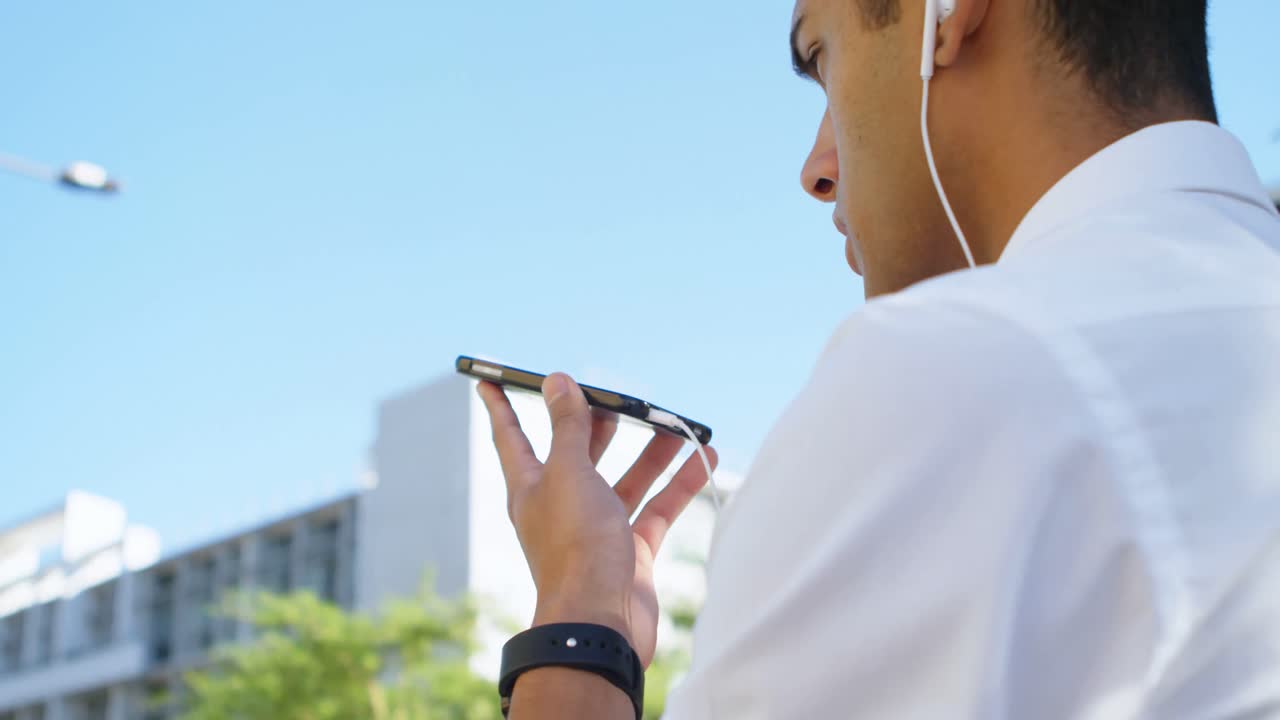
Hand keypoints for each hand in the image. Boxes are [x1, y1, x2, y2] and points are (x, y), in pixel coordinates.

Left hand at [477, 373, 716, 666]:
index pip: (511, 436)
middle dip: (595, 423)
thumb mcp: (570, 473)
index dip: (501, 406)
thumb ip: (568, 427)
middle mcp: (562, 505)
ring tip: (671, 422)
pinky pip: (656, 507)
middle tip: (615, 395)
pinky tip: (702, 457)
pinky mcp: (630, 549)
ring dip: (649, 451)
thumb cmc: (575, 547)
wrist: (602, 622)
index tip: (489, 380)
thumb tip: (558, 382)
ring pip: (624, 479)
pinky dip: (678, 483)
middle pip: (578, 453)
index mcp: (532, 487)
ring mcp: (597, 528)